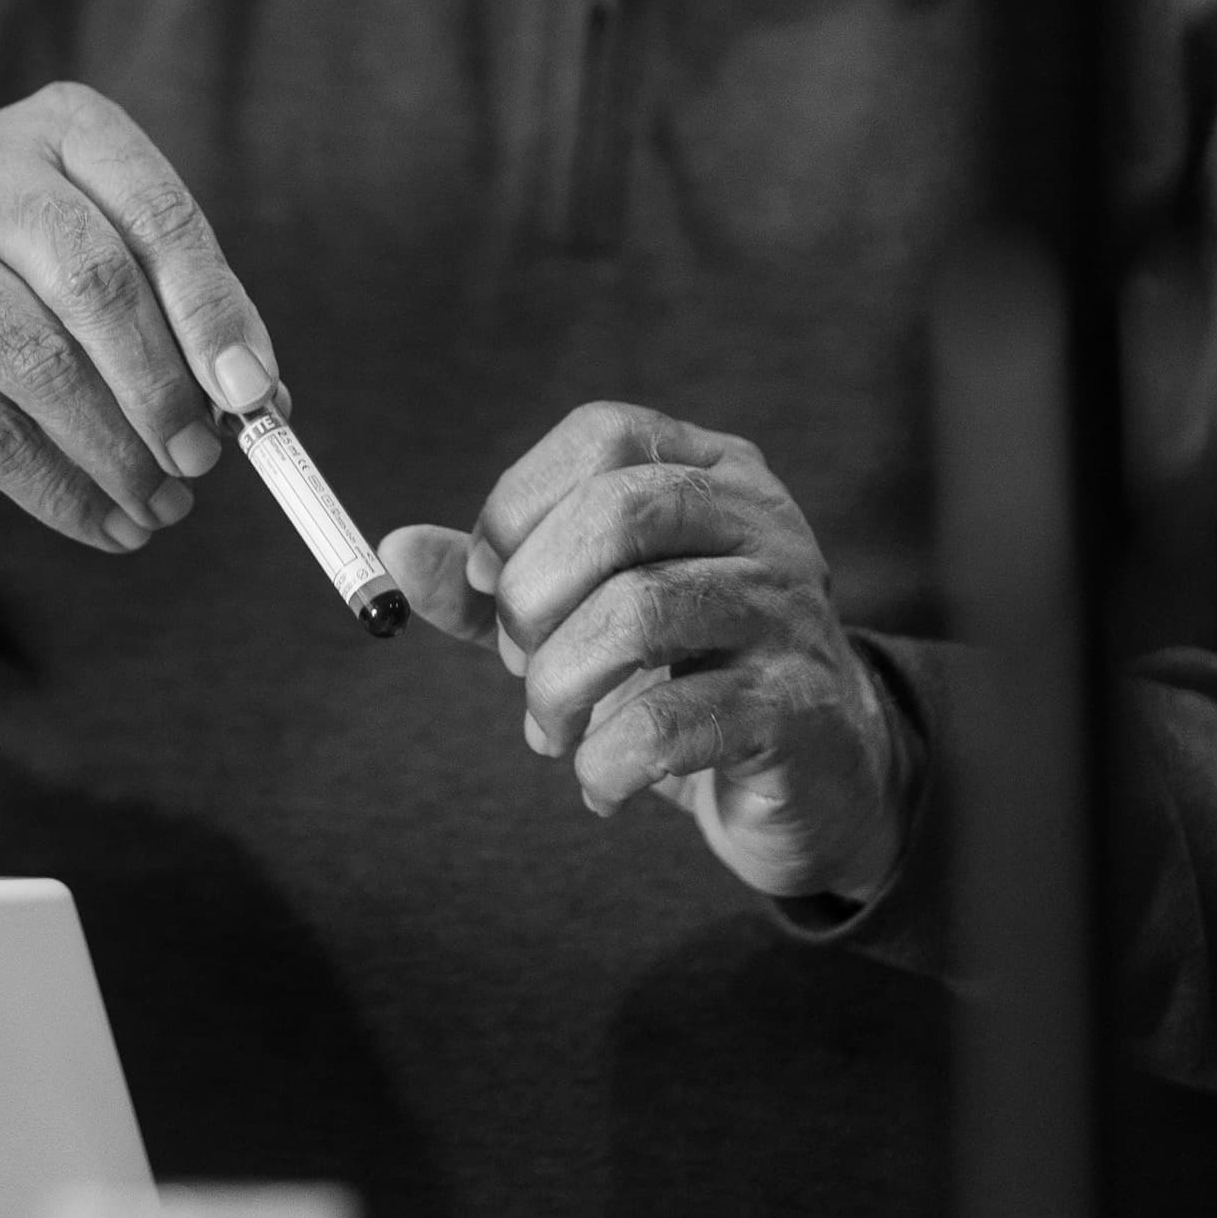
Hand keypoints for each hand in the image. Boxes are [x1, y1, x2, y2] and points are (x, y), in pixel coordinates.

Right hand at [0, 83, 280, 551]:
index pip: (157, 214)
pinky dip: (58, 491)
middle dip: (159, 385)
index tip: (252, 390)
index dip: (210, 309)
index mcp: (66, 129)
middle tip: (201, 459)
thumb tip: (262, 396)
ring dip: (113, 450)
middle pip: (92, 282)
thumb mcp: (115, 255)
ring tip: (162, 503)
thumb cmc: (37, 276)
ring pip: (35, 363)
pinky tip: (108, 523)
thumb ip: (187, 311)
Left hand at [379, 403, 907, 901]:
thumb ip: (495, 583)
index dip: (519, 504)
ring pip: (641, 613)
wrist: (822, 777)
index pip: (603, 435)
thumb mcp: (586, 614)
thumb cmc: (690, 676)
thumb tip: (394, 550)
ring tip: (552, 732)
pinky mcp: (799, 708)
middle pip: (619, 513)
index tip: (487, 582)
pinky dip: (606, 761)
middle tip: (519, 667)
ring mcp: (789, 612)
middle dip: (533, 598)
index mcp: (712, 472)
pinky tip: (603, 782)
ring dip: (558, 688)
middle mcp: (763, 522)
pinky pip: (672, 723)